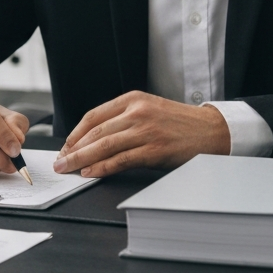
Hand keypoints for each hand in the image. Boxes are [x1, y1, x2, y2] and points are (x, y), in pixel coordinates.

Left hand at [54, 91, 229, 177]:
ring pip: (104, 145)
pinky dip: (102, 167)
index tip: (65, 147)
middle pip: (95, 132)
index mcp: (132, 99)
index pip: (94, 116)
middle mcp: (137, 112)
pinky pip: (121, 160)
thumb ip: (123, 119)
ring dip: (82, 160)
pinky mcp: (155, 149)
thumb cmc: (179, 123)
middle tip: (60, 161)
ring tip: (69, 169)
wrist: (212, 130)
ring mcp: (146, 130)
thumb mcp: (149, 110)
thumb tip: (92, 140)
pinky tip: (91, 173)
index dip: (75, 133)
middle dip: (73, 149)